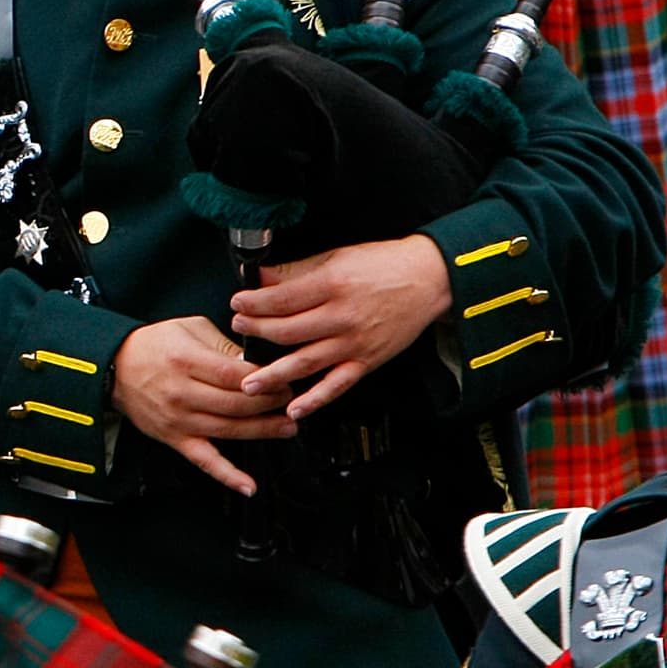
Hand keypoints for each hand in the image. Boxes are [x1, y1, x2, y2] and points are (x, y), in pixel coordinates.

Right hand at [107, 315, 294, 496]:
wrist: (113, 367)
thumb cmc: (154, 345)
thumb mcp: (190, 328)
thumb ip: (225, 345)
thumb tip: (258, 364)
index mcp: (186, 360)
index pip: (236, 376)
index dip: (265, 380)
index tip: (284, 378)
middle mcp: (181, 393)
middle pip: (237, 404)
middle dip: (270, 403)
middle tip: (290, 399)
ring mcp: (178, 420)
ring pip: (229, 430)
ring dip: (263, 431)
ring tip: (287, 427)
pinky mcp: (174, 438)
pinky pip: (204, 461)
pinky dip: (227, 476)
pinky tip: (249, 486)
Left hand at [230, 235, 451, 417]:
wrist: (430, 278)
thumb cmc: (382, 264)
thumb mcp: (336, 257)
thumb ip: (295, 271)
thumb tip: (259, 278)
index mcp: (333, 285)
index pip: (282, 300)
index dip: (254, 304)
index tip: (236, 303)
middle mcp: (343, 317)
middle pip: (287, 331)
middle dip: (256, 332)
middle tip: (238, 329)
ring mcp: (356, 343)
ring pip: (306, 362)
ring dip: (273, 375)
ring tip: (247, 384)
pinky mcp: (368, 361)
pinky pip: (338, 385)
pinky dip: (316, 400)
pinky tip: (294, 410)